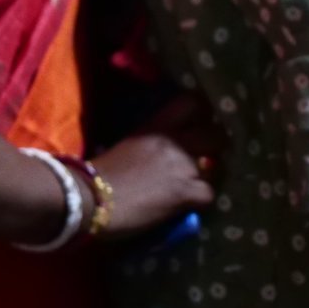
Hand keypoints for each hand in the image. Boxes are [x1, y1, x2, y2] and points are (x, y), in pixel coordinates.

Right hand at [90, 95, 217, 238]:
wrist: (90, 198)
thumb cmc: (98, 172)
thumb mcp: (128, 145)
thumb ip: (152, 144)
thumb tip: (164, 154)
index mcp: (156, 126)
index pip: (191, 103)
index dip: (203, 114)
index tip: (201, 122)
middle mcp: (175, 141)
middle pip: (215, 134)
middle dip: (215, 146)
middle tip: (207, 158)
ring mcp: (184, 166)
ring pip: (218, 166)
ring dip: (209, 176)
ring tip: (197, 184)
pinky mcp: (188, 192)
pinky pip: (210, 194)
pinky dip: (201, 200)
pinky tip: (189, 204)